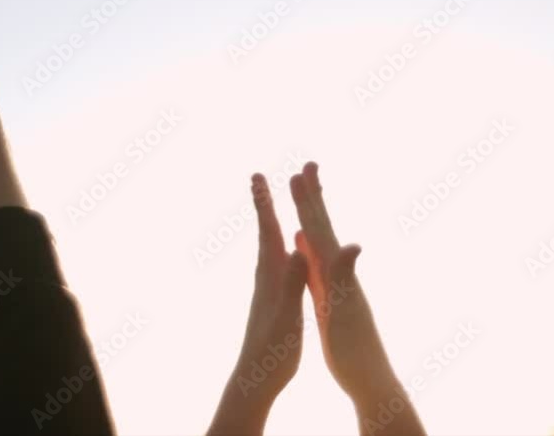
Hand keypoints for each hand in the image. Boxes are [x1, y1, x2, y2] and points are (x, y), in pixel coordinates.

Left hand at [208, 175, 307, 435]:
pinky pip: (278, 263)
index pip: (269, 231)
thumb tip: (296, 249)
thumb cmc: (273, 350)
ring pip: (270, 246)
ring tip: (269, 205)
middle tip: (257, 177)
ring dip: (270, 221)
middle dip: (264, 203)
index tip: (259, 175)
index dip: (265, 203)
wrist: (257, 378)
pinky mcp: (274, 299)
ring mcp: (269, 288)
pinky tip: (284, 252)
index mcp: (271, 276)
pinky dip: (280, 247)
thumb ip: (293, 282)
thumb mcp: (288, 314)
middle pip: (266, 231)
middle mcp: (266, 277)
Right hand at [289, 162, 424, 435]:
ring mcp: (336, 285)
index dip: (309, 201)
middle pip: (323, 227)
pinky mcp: (331, 299)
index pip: (320, 230)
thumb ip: (347, 276)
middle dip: (312, 197)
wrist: (370, 379)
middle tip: (307, 167)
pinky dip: (309, 250)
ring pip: (319, 242)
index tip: (300, 171)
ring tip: (303, 198)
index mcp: (337, 274)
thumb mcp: (347, 312)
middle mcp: (339, 274)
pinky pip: (316, 265)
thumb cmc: (356, 351)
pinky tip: (304, 245)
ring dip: (310, 218)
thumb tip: (353, 244)